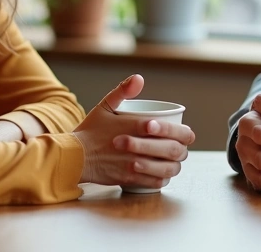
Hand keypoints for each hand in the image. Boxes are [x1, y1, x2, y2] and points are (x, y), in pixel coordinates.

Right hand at [73, 75, 195, 188]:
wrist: (74, 155)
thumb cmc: (90, 130)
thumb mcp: (105, 106)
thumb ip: (122, 91)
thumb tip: (139, 78)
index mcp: (136, 125)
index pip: (172, 130)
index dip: (184, 134)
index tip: (186, 134)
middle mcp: (138, 146)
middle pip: (174, 151)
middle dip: (182, 149)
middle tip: (181, 147)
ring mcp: (135, 164)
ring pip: (168, 168)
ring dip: (175, 165)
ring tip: (174, 161)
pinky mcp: (130, 179)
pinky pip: (155, 182)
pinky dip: (163, 179)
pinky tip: (163, 174)